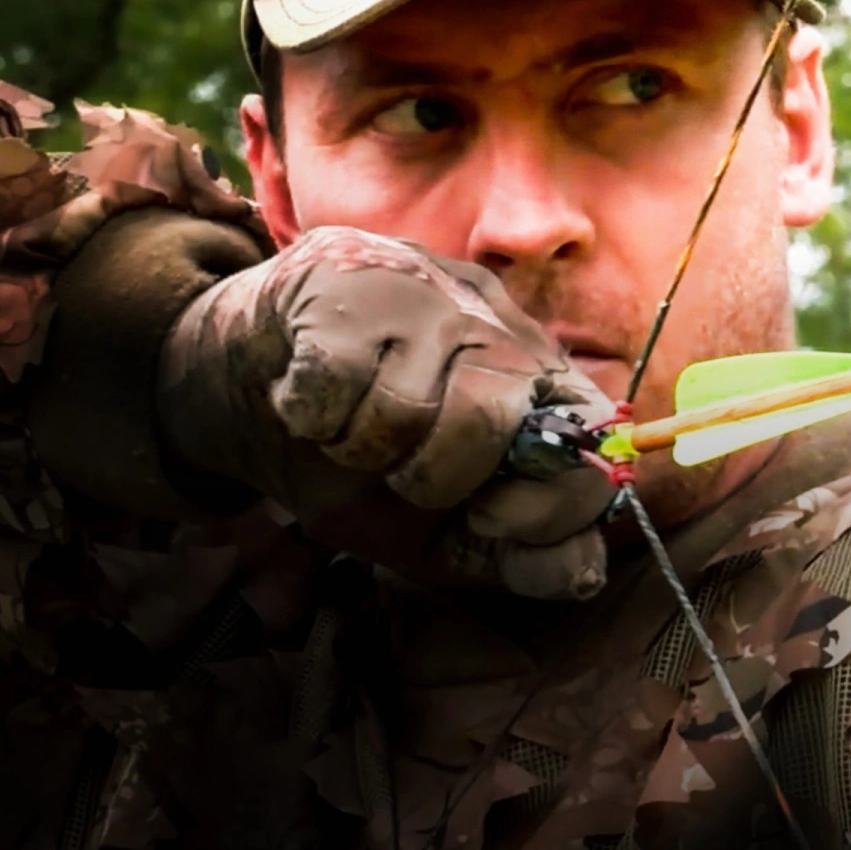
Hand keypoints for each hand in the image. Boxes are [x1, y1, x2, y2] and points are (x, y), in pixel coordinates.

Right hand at [157, 226, 615, 598]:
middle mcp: (500, 325)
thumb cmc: (370, 464)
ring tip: (354, 427)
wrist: (258, 383)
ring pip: (404, 407)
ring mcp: (426, 292)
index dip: (544, 506)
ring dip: (361, 448)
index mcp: (545, 387)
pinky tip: (313, 395)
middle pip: (487, 422)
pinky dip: (310, 414)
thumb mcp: (446, 530)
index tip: (487, 518)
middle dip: (431, 481)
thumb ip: (518, 555)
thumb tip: (582, 575)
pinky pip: (332, 382)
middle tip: (400, 470)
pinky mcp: (348, 274)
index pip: (592, 447)